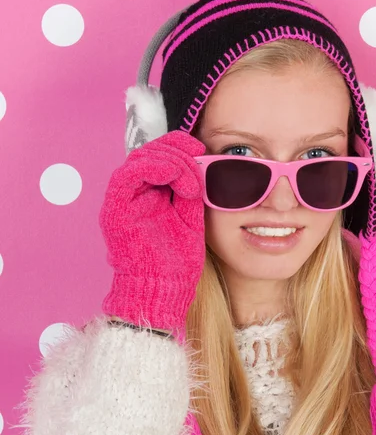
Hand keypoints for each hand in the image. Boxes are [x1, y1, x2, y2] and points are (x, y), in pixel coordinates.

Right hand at [99, 130, 206, 341]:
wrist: (165, 289)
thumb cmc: (178, 259)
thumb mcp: (191, 215)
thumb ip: (190, 189)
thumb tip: (200, 160)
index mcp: (150, 195)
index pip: (158, 156)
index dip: (178, 145)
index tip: (201, 148)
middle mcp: (134, 195)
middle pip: (148, 153)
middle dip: (176, 149)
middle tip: (199, 158)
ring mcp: (123, 201)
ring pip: (139, 160)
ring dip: (170, 161)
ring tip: (190, 183)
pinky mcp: (115, 210)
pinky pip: (127, 175)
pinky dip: (152, 168)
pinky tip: (175, 177)